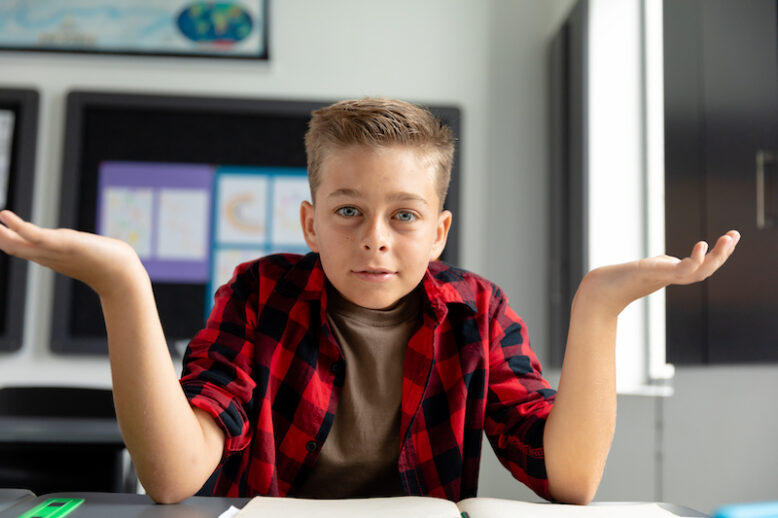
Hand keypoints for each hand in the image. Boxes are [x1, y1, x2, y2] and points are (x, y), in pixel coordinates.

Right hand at [0, 210, 145, 296]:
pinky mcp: (63, 244)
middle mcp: (45, 255)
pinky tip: (4, 215)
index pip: (16, 247)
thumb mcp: (81, 253)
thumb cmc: (107, 264)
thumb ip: (72, 249)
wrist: (122, 275)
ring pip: (16, 243)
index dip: (1, 238)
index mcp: (47, 256)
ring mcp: (52, 251)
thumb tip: (74, 243)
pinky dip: (18, 226)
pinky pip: (36, 236)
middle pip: (10, 246)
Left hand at [580, 230, 740, 315]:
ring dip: (717, 256)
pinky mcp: (655, 275)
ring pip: (700, 271)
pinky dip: (695, 260)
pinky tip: (702, 246)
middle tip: (735, 235)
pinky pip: (682, 270)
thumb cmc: (621, 280)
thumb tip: (671, 260)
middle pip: (706, 269)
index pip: (702, 267)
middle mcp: (672, 277)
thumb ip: (663, 263)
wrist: (600, 291)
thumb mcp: (649, 267)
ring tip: (728, 238)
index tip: (729, 238)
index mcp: (672, 275)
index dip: (717, 255)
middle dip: (723, 254)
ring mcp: (665, 277)